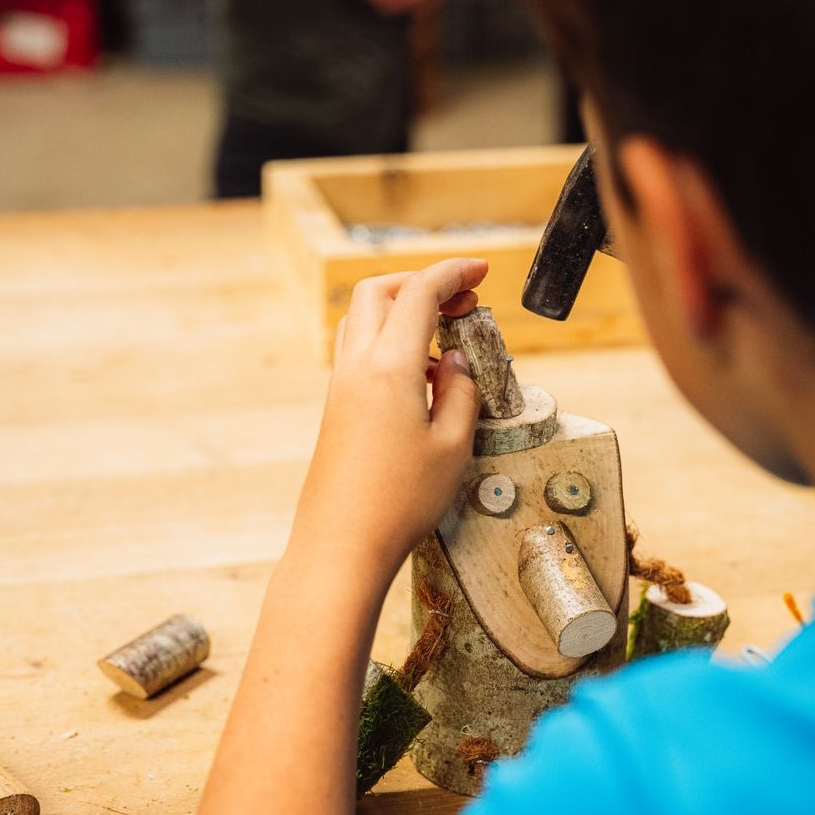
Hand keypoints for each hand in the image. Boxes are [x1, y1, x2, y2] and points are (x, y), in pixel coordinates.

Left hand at [290, 258, 488, 586]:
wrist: (341, 544)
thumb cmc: (399, 502)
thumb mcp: (453, 446)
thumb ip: (461, 391)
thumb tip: (454, 360)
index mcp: (389, 366)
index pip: (420, 294)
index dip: (453, 273)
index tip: (480, 270)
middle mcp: (357, 367)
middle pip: (378, 291)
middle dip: (420, 282)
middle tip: (461, 300)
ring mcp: (340, 387)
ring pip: (361, 319)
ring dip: (400, 310)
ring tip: (442, 336)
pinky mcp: (335, 409)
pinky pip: (358, 352)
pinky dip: (388, 342)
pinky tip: (419, 376)